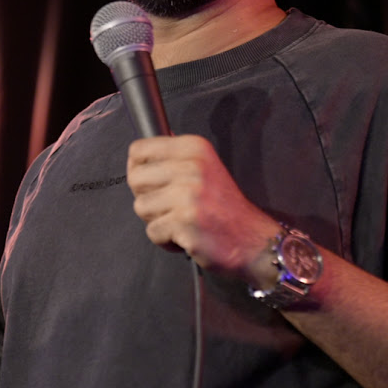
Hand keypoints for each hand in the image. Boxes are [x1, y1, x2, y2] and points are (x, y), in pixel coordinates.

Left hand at [126, 134, 280, 281]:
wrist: (252, 240)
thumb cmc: (224, 207)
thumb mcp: (205, 167)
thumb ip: (175, 157)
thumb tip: (143, 148)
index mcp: (193, 147)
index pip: (138, 149)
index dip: (137, 168)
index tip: (151, 181)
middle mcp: (191, 166)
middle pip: (135, 178)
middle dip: (147, 196)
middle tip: (170, 206)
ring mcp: (188, 194)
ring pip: (140, 207)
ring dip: (157, 220)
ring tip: (181, 221)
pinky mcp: (184, 221)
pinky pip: (152, 232)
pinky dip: (165, 240)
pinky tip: (186, 236)